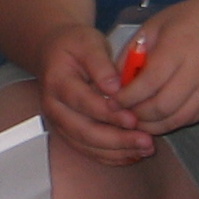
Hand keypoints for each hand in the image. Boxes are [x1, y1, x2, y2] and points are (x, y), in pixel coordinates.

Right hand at [33, 20, 154, 164]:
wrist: (54, 52)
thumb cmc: (74, 45)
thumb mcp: (88, 42)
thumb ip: (101, 63)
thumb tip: (115, 88)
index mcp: (57, 82)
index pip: (83, 102)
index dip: (109, 114)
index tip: (133, 119)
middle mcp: (54, 107)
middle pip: (84, 131)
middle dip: (117, 140)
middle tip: (145, 141)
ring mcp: (60, 123)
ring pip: (88, 146)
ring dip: (118, 152)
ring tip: (145, 149)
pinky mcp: (69, 133)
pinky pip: (89, 151)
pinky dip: (111, 156)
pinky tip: (133, 153)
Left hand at [113, 0, 198, 135]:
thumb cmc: (185, 18)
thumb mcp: (153, 27)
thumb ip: (132, 52)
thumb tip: (115, 81)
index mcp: (176, 48)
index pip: (149, 82)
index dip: (128, 97)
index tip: (112, 101)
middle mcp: (195, 71)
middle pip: (163, 105)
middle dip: (138, 115)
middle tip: (122, 115)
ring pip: (178, 118)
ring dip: (154, 125)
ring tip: (137, 121)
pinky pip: (191, 118)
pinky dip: (172, 123)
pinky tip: (158, 119)